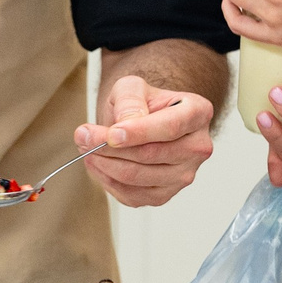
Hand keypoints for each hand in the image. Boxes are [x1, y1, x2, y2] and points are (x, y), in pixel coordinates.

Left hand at [78, 76, 215, 207]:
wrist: (144, 121)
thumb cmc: (141, 103)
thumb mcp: (132, 87)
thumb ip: (129, 100)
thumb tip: (124, 124)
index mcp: (197, 113)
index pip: (170, 127)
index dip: (139, 133)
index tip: (111, 134)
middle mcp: (198, 147)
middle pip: (151, 154)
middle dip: (111, 147)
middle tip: (83, 136)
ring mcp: (184, 175)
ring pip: (138, 177)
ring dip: (105, 164)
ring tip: (87, 148)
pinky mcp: (165, 195)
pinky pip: (132, 196)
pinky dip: (108, 181)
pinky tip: (98, 164)